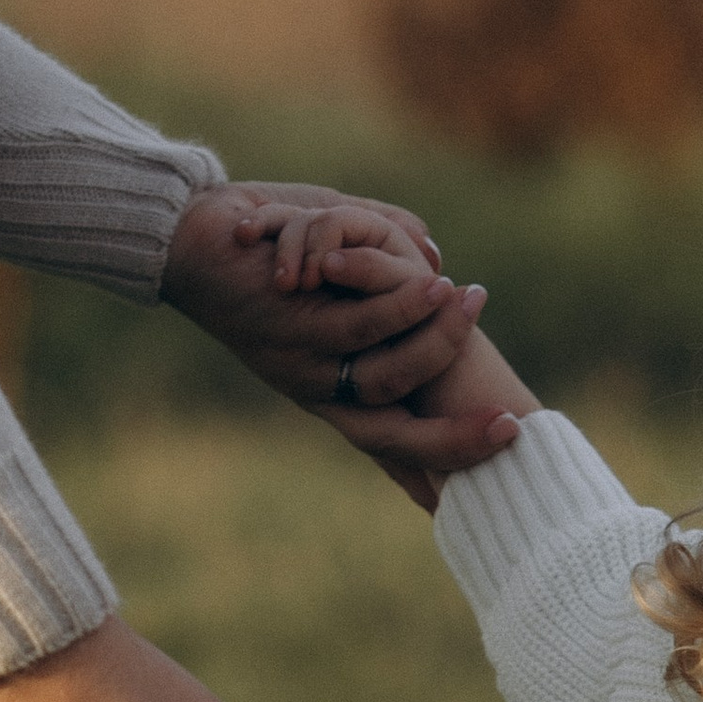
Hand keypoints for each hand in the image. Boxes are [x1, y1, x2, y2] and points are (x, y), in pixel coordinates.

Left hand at [161, 181, 519, 496]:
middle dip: (455, 440)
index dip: (445, 458)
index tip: (498, 464)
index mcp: (328, 390)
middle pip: (393, 437)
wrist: (190, 237)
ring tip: (474, 307)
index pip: (394, 444)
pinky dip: (403, 307)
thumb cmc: (260, 254)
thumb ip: (380, 273)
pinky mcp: (289, 324)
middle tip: (512, 427)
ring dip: (438, 343)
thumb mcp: (327, 274)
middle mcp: (315, 390)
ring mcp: (302, 362)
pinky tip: (435, 284)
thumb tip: (433, 262)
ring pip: (386, 374)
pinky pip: (360, 324)